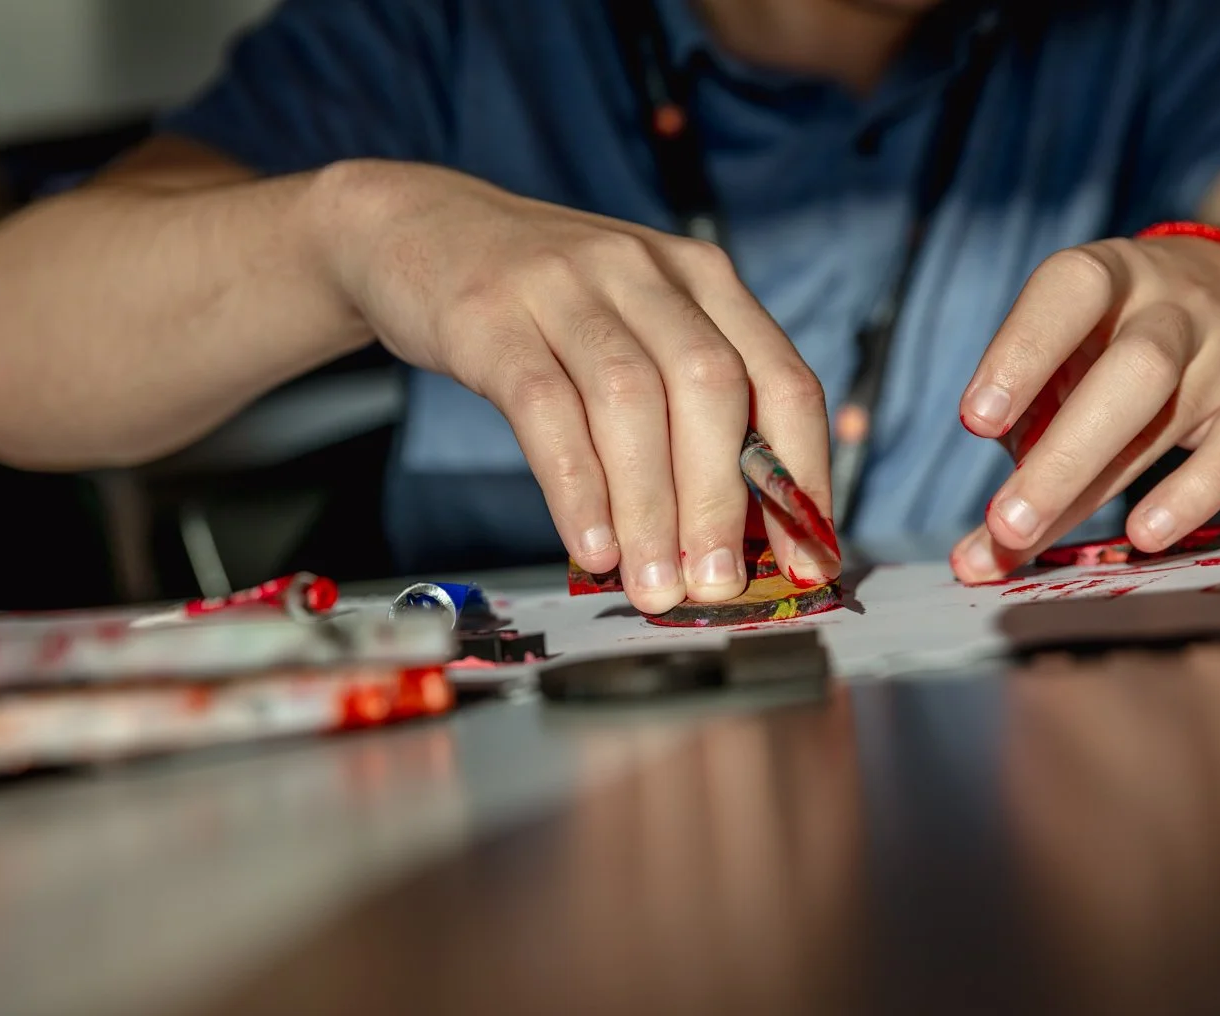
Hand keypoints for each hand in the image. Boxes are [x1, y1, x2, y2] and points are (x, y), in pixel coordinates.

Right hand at [315, 160, 837, 613]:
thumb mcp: (628, 326)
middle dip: (721, 500)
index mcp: (700, 278)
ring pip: (631, 401)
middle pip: (710, 388)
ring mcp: (565, 286)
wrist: (414, 227)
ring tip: (653, 584)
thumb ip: (679, 411)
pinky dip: (576, 487)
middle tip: (716, 584)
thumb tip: (730, 536)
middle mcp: (643, 271)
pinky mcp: (491, 316)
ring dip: (650, 508)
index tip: (805, 559)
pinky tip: (590, 545)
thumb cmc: (537, 302)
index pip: (782, 379)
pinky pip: (545, 409)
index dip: (802, 475)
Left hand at [951, 235, 1219, 581]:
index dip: (1021, 353)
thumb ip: (1021, 431)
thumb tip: (979, 552)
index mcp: (1109, 277)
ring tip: (1024, 541)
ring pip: (1164, 412)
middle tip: (1002, 522)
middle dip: (1060, 454)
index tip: (976, 421)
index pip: (1068, 291)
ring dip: (1087, 488)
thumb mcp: (1069, 352)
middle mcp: (1173, 305)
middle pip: (1129, 370)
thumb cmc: (1118, 340)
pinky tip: (1142, 535)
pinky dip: (1189, 498)